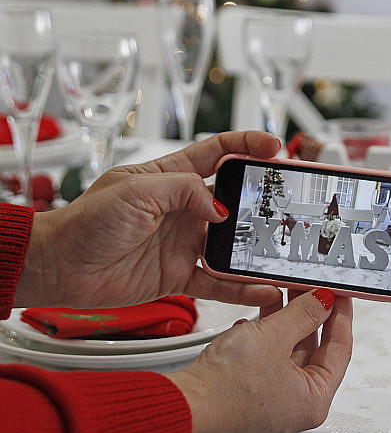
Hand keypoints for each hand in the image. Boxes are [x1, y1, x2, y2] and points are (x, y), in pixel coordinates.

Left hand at [15, 131, 282, 308]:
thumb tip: (220, 206)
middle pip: (235, 198)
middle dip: (264, 198)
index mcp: (170, 176)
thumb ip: (183, 190)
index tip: (274, 147)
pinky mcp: (181, 273)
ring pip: (233, 243)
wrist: (59, 268)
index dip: (248, 146)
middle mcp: (183, 207)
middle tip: (289, 203)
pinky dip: (242, 286)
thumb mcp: (135, 190)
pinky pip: (219, 281)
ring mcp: (184, 241)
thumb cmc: (85, 222)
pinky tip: (261, 286)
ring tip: (284, 249)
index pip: (218, 153)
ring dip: (258, 246)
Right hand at [167, 289, 353, 432]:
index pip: (340, 349)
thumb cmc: (223, 388)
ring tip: (281, 295)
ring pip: (286, 353)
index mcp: (313, 400)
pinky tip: (253, 322)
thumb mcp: (273, 336)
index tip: (339, 295)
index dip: (340, 316)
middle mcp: (295, 406)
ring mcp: (270, 403)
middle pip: (313, 351)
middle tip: (309, 288)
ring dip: (283, 323)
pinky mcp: (247, 395)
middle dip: (308, 315)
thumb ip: (303, 314)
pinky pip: (265, 361)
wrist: (180, 405)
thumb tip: (323, 301)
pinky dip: (263, 339)